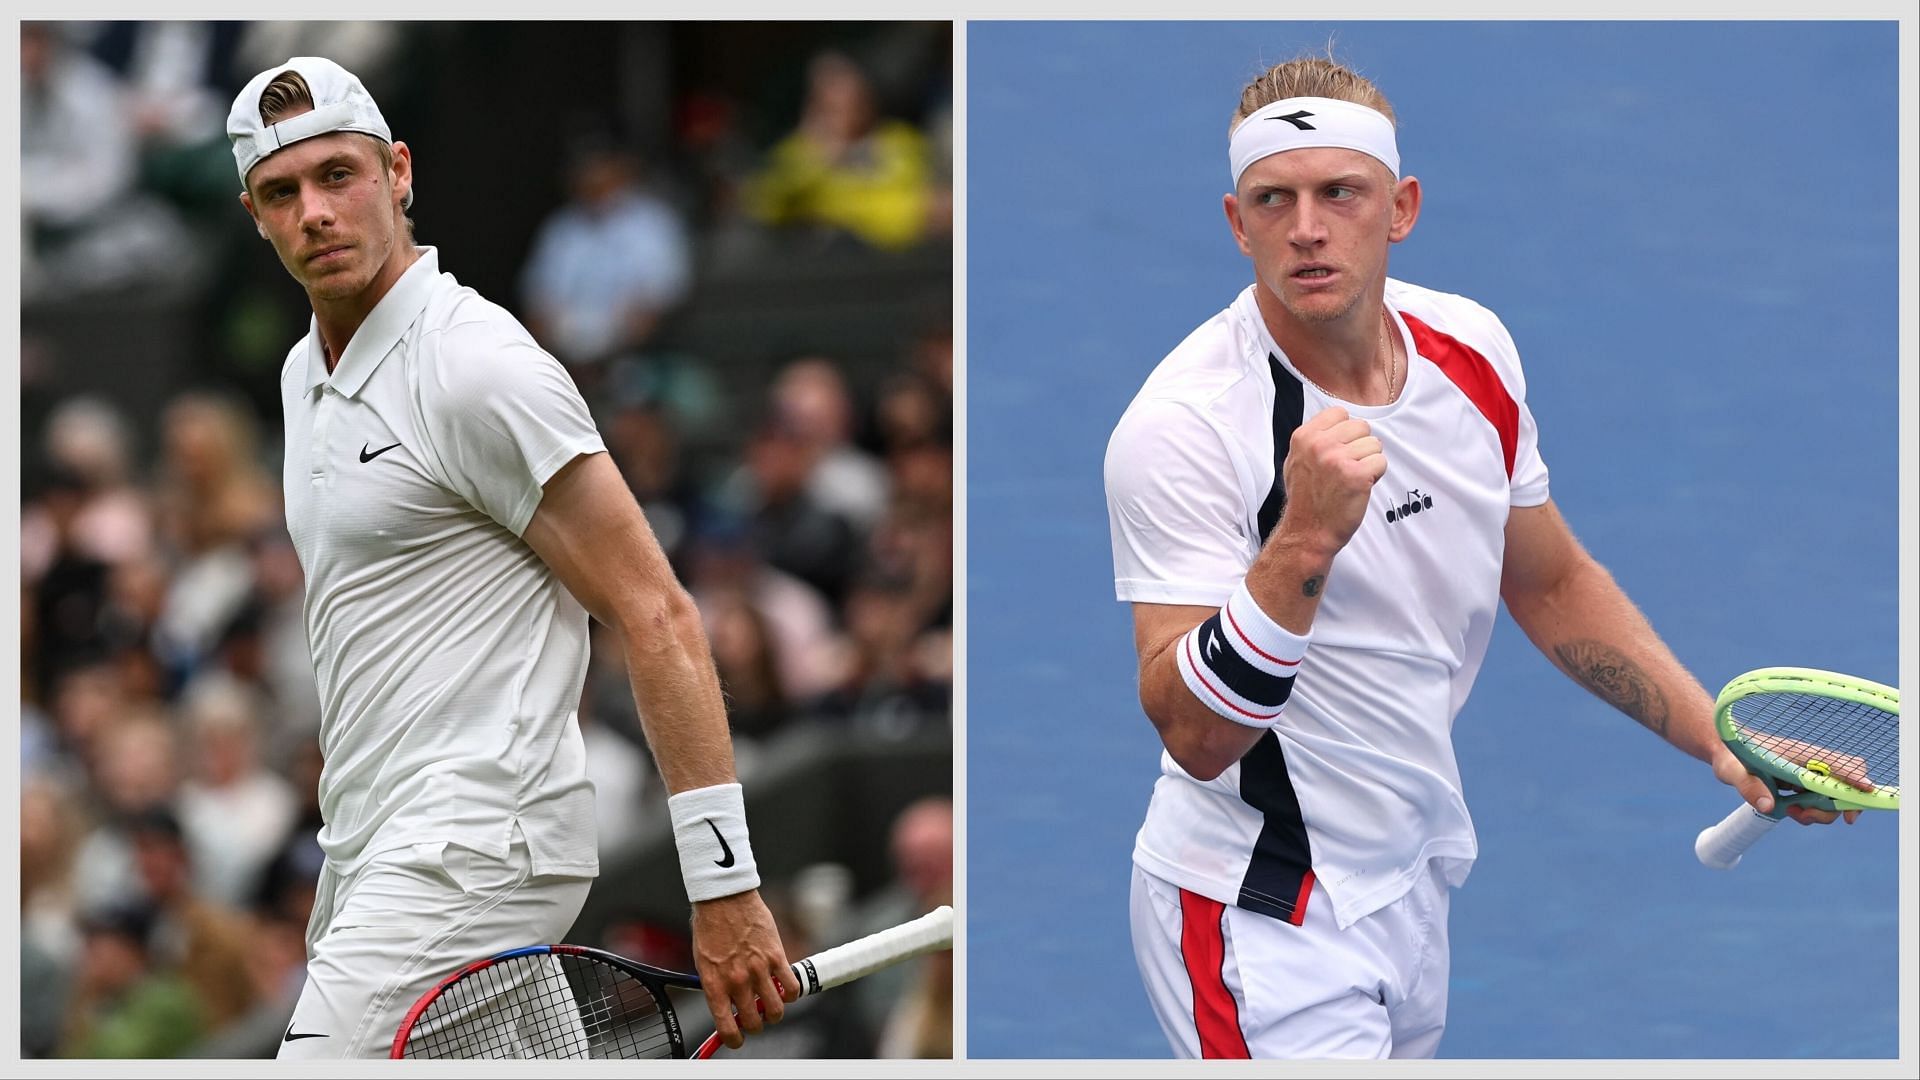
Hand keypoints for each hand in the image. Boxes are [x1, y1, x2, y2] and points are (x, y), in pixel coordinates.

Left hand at [690, 890, 797, 1048]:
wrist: (724, 897)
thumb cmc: (711, 926)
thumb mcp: (704, 961)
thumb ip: (716, 985)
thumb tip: (727, 1005)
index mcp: (715, 985)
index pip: (727, 1028)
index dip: (734, 1039)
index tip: (737, 1038)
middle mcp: (737, 982)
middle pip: (754, 1022)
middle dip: (756, 1024)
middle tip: (756, 1014)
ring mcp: (758, 970)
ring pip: (776, 1011)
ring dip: (775, 1012)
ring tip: (772, 1002)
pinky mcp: (776, 957)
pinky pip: (792, 988)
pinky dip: (791, 993)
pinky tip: (785, 986)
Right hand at [1276, 407, 1386, 556]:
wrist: (1308, 532)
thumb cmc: (1306, 499)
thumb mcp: (1297, 461)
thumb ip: (1315, 439)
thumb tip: (1339, 422)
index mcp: (1303, 437)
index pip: (1339, 413)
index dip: (1346, 432)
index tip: (1340, 451)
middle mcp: (1319, 444)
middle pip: (1361, 426)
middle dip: (1360, 446)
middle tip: (1348, 468)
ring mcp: (1337, 459)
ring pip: (1374, 444)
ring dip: (1369, 462)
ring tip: (1353, 479)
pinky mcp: (1356, 475)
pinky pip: (1381, 462)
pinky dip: (1376, 476)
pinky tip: (1361, 487)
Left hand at [1710, 746, 1862, 826]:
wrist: (1726, 751)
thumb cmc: (1731, 756)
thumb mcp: (1733, 772)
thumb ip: (1749, 787)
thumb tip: (1768, 806)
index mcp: (1801, 754)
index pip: (1840, 765)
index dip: (1855, 780)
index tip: (1866, 792)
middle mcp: (1812, 763)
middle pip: (1847, 786)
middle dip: (1835, 807)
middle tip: (1803, 814)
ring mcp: (1811, 773)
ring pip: (1835, 798)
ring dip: (1820, 812)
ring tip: (1790, 811)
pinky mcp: (1805, 783)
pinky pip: (1822, 801)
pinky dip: (1812, 811)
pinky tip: (1788, 809)